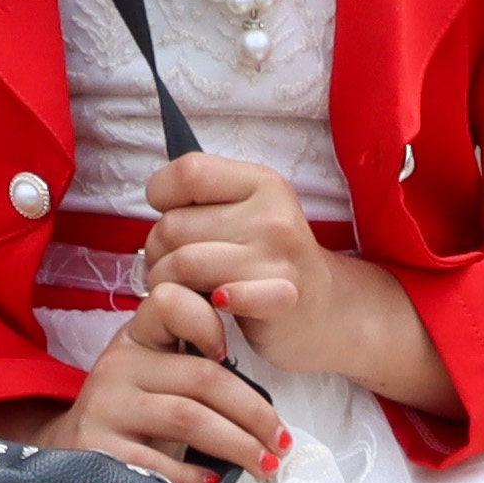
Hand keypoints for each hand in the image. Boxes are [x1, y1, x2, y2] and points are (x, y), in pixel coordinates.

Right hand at [11, 281, 283, 482]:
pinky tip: (211, 482)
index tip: (231, 353)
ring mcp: (106, 407)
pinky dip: (192, 475)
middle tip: (281, 444)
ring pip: (188, 417)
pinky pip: (157, 461)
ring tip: (265, 466)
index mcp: (140, 338)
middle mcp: (119, 365)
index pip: (171, 303)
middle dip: (255, 413)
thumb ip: (200, 369)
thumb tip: (270, 404)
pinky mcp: (97, 449)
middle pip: (203, 377)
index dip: (208, 322)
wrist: (73, 452)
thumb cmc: (138, 414)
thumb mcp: (161, 377)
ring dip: (238, 446)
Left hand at [143, 150, 447, 409]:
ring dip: (168, 285)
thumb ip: (204, 198)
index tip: (173, 218)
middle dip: (159, 252)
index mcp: (262, 183)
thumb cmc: (268, 261)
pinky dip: (209, 305)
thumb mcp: (247, 213)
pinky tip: (215, 306)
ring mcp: (279, 258)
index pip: (188, 171)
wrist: (328, 310)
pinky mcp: (280, 299)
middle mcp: (273, 215)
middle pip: (172, 225)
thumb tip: (155, 196)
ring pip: (182, 264)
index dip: (162, 196)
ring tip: (184, 290)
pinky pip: (223, 296)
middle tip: (175, 269)